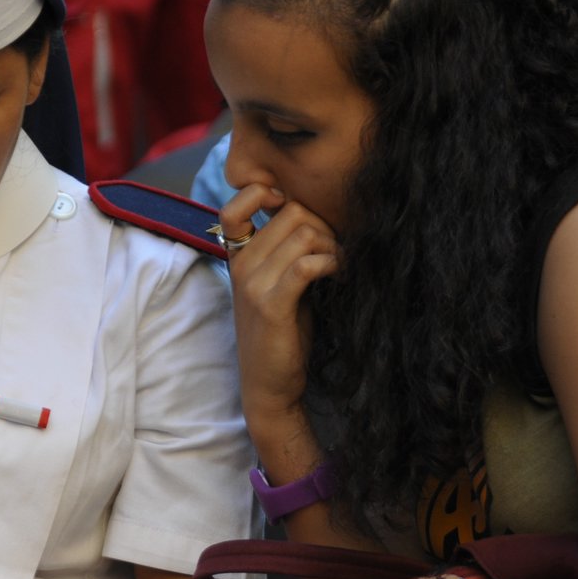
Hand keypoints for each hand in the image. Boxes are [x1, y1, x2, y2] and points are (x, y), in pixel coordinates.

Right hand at [218, 184, 338, 427]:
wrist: (270, 385)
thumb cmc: (282, 334)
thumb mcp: (279, 285)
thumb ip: (287, 251)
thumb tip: (318, 216)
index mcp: (239, 257)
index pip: (236, 204)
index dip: (267, 193)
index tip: (298, 211)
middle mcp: (241, 265)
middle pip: (291, 212)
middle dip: (324, 225)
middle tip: (336, 251)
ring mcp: (253, 284)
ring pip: (303, 233)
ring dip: (333, 245)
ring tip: (341, 267)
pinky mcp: (272, 304)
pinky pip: (307, 263)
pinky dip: (332, 264)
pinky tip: (340, 277)